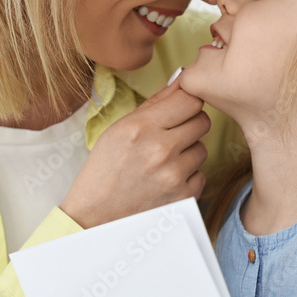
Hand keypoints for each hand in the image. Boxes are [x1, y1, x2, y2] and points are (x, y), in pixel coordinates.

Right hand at [59, 74, 209, 227]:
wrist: (94, 218)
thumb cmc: (104, 171)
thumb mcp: (119, 129)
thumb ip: (155, 103)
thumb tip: (182, 79)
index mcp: (140, 127)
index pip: (190, 99)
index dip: (187, 102)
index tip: (179, 109)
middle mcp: (160, 149)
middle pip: (202, 121)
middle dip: (189, 125)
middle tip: (169, 136)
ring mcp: (174, 175)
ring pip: (202, 149)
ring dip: (188, 152)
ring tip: (162, 162)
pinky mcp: (184, 197)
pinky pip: (201, 174)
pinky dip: (187, 177)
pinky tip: (165, 181)